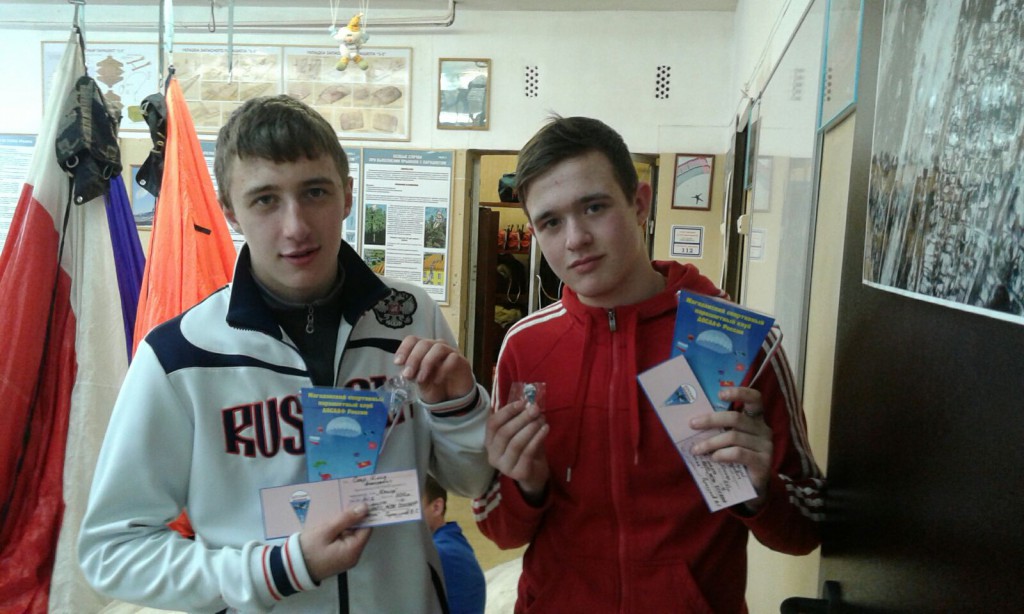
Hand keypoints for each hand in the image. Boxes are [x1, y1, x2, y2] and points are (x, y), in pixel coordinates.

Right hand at [299, 504, 371, 582]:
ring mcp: (345, 557)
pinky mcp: (337, 556)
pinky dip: (339, 530)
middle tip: (348, 498)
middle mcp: (353, 556)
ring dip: (345, 523)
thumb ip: (347, 518)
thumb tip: (365, 507)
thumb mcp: (327, 530)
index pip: (367, 528)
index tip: (362, 499)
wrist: (291, 568)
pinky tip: (332, 520)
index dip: (365, 514)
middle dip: (354, 517)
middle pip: (359, 531)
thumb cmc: (308, 548)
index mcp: (353, 551)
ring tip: (338, 507)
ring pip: (350, 534)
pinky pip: (343, 540)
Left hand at [394, 336, 474, 403]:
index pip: (412, 340)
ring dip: (427, 363)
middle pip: (424, 343)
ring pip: (438, 348)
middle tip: (407, 375)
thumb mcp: (419, 383)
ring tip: (421, 379)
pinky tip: (437, 381)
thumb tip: (405, 371)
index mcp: (424, 349)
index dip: (404, 349)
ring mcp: (450, 352)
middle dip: (413, 359)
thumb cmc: (435, 387)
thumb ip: (413, 375)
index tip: (398, 363)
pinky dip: (442, 370)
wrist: (453, 399)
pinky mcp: (462, 361)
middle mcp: (437, 347)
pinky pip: (452, 359)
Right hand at [486, 400, 549, 504]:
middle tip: (535, 409)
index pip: (492, 424)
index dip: (506, 412)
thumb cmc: (526, 449)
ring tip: (541, 419)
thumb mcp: (521, 432)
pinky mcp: (518, 473)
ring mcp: (504, 466)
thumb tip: (530, 403)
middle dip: (521, 418)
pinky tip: (545, 429)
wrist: (534, 474)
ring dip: (530, 428)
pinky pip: (527, 453)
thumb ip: (521, 419)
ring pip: (515, 443)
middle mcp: (493, 455)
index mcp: (490, 442)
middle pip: (504, 433)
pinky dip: (537, 438)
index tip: (522, 403)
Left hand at [689, 386, 772, 510]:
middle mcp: (763, 429)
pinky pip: (739, 453)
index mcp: (755, 419)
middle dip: (711, 420)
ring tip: (697, 450)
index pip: (754, 399)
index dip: (739, 392)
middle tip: (692, 424)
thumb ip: (719, 429)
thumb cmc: (736, 459)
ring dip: (711, 442)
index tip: (720, 394)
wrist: (752, 488)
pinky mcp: (763, 462)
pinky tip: (713, 458)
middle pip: (736, 418)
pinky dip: (722, 455)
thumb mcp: (729, 440)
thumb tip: (693, 421)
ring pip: (734, 437)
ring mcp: (765, 446)